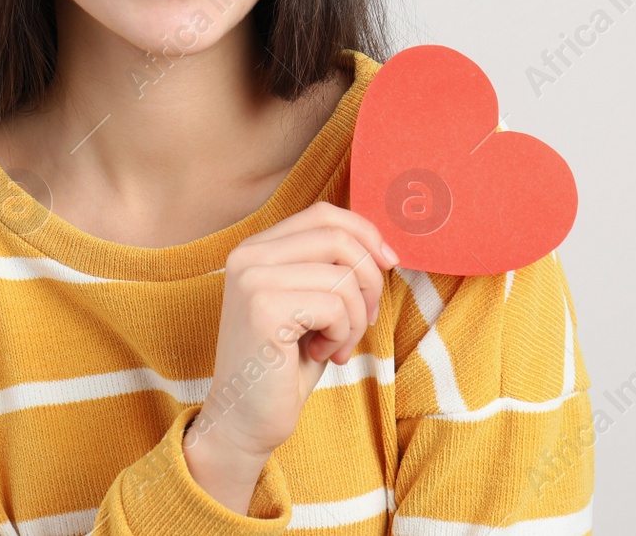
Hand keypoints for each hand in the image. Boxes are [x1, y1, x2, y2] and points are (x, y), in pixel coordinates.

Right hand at [183, 201, 398, 511]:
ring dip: (357, 318)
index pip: (324, 214)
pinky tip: (321, 354)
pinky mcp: (263, 308)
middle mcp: (248, 255)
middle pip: (339, 238)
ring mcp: (252, 278)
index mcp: (257, 248)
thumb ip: (333, 268)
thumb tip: (384, 248)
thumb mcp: (313, 305)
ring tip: (337, 344)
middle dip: (369, 281)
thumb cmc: (285, 365)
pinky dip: (343, 334)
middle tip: (364, 320)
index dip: (366, 234)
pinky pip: (336, 306)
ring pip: (343, 275)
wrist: (245, 421)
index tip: (389, 264)